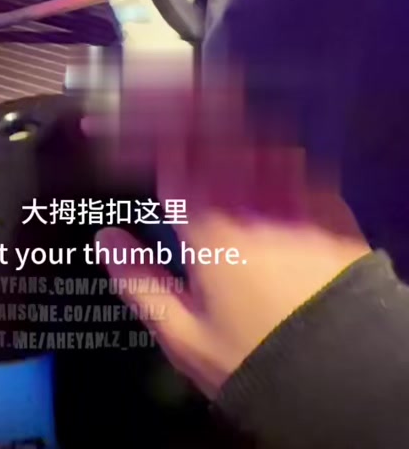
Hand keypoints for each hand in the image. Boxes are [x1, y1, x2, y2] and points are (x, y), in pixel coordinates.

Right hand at [95, 74, 369, 397]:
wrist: (342, 369)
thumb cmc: (257, 357)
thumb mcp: (185, 335)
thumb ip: (141, 281)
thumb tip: (106, 238)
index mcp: (206, 226)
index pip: (164, 155)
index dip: (133, 129)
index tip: (107, 120)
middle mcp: (247, 197)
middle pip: (204, 128)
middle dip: (171, 98)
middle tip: (144, 79)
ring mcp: (290, 193)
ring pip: (247, 131)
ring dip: (214, 108)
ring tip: (191, 93)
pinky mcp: (326, 202)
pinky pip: (289, 152)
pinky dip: (263, 137)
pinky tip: (253, 137)